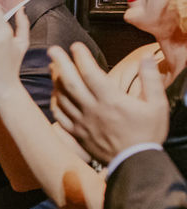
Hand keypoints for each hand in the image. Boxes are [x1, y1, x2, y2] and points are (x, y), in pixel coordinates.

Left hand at [52, 44, 168, 164]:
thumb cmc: (148, 133)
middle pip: (71, 82)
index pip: (91, 74)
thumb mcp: (157, 105)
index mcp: (111, 100)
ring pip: (62, 98)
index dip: (81, 58)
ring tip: (52, 67)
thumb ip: (151, 80)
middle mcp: (92, 110)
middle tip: (52, 50)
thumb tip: (146, 58)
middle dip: (60, 63)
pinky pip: (60, 116)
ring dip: (55, 81)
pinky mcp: (77, 133)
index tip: (76, 46)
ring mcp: (82, 122)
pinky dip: (54, 102)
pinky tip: (54, 94)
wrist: (135, 162)